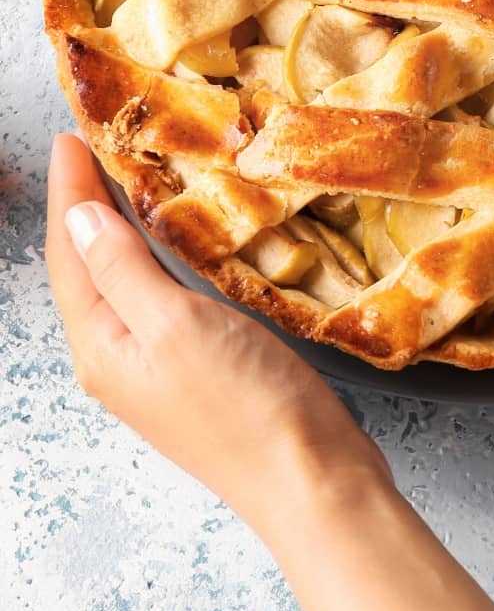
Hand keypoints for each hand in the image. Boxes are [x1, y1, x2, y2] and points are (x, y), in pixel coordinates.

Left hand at [46, 133, 493, 610]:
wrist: (307, 476)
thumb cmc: (242, 405)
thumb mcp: (174, 325)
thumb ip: (123, 270)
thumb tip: (79, 217)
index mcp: (102, 346)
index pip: (70, 254)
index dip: (70, 192)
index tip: (71, 135)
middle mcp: (119, 357)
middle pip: (88, 269)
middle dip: (85, 208)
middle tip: (95, 149)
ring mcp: (158, 367)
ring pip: (123, 283)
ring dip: (119, 232)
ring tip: (128, 182)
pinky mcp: (198, 368)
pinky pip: (158, 299)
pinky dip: (156, 259)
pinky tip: (177, 246)